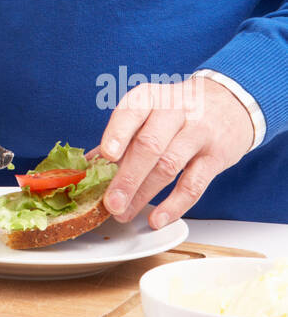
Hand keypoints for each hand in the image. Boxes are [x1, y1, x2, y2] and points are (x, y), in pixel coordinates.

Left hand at [98, 76, 254, 229]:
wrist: (228, 102)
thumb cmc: (177, 111)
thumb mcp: (150, 111)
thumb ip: (122, 136)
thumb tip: (88, 167)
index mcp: (151, 97)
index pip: (132, 111)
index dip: (118, 133)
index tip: (106, 156)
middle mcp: (175, 111)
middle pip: (150, 144)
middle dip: (127, 177)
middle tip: (110, 202)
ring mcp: (198, 133)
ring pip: (169, 165)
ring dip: (144, 194)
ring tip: (124, 213)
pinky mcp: (216, 156)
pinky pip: (194, 184)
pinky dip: (175, 205)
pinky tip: (158, 219)